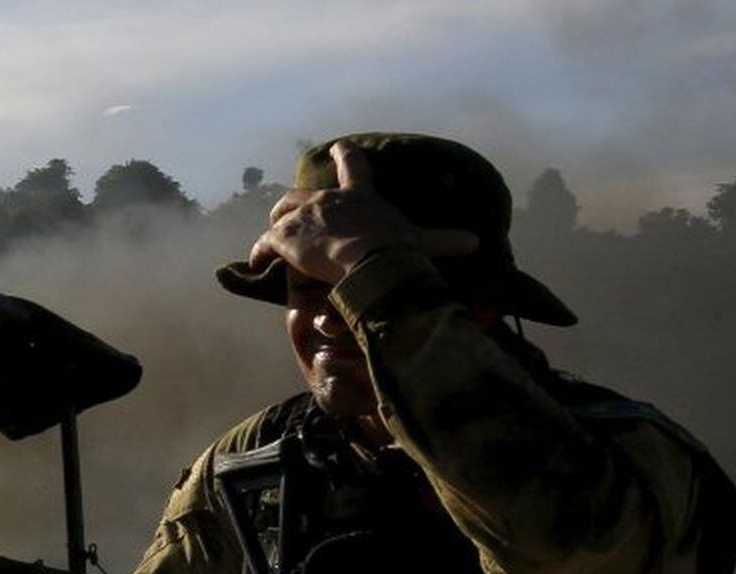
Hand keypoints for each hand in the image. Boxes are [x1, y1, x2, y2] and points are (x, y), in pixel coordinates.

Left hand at [248, 142, 479, 285]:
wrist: (368, 261)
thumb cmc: (394, 249)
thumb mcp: (420, 241)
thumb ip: (445, 241)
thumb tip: (477, 242)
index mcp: (358, 196)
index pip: (352, 165)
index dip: (343, 155)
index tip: (335, 147)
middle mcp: (326, 199)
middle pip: (301, 193)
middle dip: (293, 203)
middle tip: (286, 213)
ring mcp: (302, 215)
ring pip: (280, 213)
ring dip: (275, 225)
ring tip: (271, 239)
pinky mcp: (284, 236)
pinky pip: (265, 243)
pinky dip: (260, 253)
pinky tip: (258, 263)